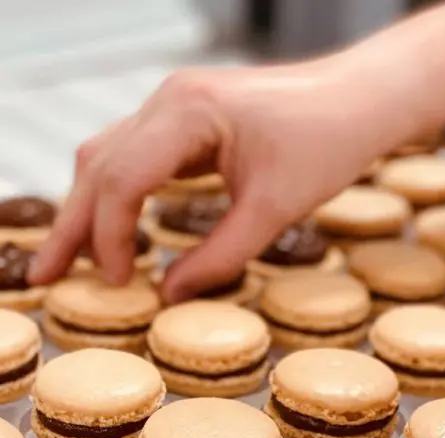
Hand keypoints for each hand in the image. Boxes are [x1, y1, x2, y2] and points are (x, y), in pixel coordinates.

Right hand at [29, 59, 396, 302]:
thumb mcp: (274, 209)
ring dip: (91, 209)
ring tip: (74, 258)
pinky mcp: (191, 120)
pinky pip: (138, 156)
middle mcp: (170, 100)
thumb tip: (170, 294)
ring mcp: (177, 106)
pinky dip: (121, 194)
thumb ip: (219, 256)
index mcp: (187, 112)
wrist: (361, 101)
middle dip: (72, 225)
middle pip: (99, 165)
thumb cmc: (329, 143)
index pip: (121, 179)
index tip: (120, 282)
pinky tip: (118, 226)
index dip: (110, 236)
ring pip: (110, 157)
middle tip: (46, 275)